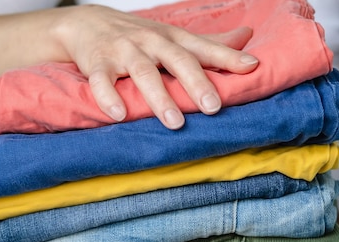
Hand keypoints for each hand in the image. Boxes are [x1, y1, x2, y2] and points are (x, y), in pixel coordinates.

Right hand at [55, 5, 258, 128]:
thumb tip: (247, 37)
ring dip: (159, 98)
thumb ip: (210, 43)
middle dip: (196, 83)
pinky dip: (108, 96)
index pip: (204, 47)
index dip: (227, 57)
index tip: (251, 68)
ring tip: (174, 122)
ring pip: (143, 72)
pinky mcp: (97, 64)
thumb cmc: (139, 35)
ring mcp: (123, 52)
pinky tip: (119, 114)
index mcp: (172, 38)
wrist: (87, 22)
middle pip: (176, 60)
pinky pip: (101, 81)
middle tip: (212, 107)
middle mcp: (150, 42)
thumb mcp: (174, 36)